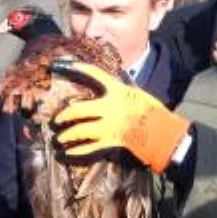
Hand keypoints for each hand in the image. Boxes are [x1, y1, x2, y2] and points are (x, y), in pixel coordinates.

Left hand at [50, 59, 190, 172]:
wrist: (160, 131)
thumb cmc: (150, 110)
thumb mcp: (134, 93)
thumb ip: (117, 90)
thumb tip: (105, 87)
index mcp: (116, 90)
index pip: (93, 74)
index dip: (77, 68)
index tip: (62, 65)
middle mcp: (108, 107)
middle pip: (78, 110)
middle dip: (64, 115)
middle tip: (56, 120)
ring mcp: (107, 126)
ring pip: (80, 130)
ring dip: (67, 135)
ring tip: (59, 138)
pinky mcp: (109, 141)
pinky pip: (89, 148)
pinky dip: (77, 151)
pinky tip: (68, 153)